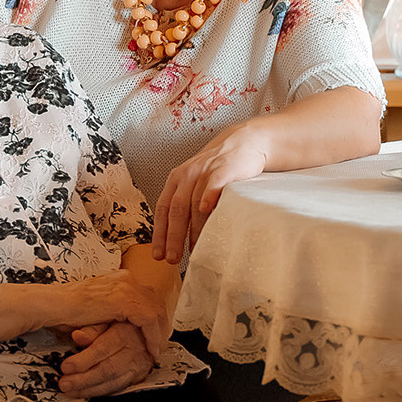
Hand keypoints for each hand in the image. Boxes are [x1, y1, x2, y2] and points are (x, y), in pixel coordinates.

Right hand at [52, 271, 169, 348]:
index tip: (157, 336)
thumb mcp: (99, 309)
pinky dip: (152, 337)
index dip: (155, 318)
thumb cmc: (69, 310)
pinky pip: (148, 320)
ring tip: (157, 351)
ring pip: (156, 312)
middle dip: (161, 327)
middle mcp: (127, 278)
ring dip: (159, 334)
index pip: (148, 297)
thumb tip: (130, 326)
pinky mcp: (125, 300)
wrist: (53, 305)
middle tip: (161, 346)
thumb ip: (116, 313)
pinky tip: (151, 350)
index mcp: (122, 278)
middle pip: (156, 303)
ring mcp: (127, 287)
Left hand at [58, 322, 155, 396]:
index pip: (103, 349)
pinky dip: (100, 392)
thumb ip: (92, 328)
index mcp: (125, 333)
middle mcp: (134, 351)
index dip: (83, 360)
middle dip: (84, 380)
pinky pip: (118, 388)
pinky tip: (85, 392)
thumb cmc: (125, 322)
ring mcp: (138, 366)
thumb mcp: (109, 318)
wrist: (151, 331)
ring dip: (90, 389)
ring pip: (113, 382)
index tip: (66, 367)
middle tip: (65, 384)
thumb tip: (77, 336)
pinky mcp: (138, 377)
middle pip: (108, 369)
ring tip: (71, 391)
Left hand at [152, 129, 267, 262]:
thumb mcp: (196, 183)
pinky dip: (207, 197)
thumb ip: (186, 204)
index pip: (163, 210)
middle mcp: (187, 175)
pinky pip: (213, 184)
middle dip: (173, 236)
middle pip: (175, 209)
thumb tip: (180, 239)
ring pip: (194, 202)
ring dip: (193, 228)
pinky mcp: (223, 168)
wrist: (243, 142)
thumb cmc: (218, 169)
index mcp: (176, 180)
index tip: (158, 255)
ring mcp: (204, 171)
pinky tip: (206, 210)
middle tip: (174, 258)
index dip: (160, 234)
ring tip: (196, 248)